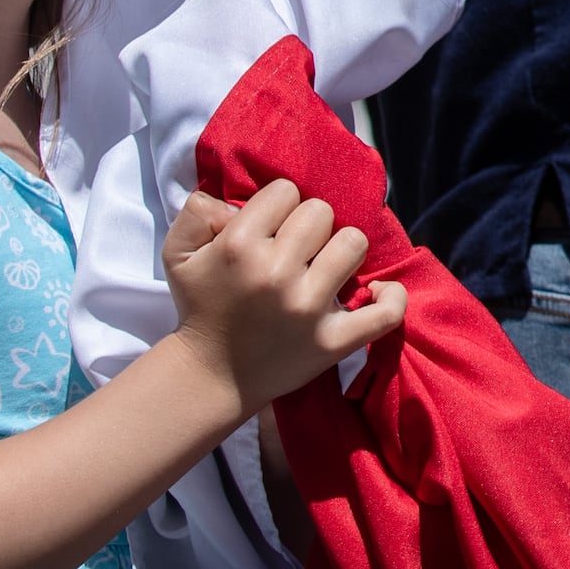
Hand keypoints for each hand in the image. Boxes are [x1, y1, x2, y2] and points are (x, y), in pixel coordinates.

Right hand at [162, 179, 405, 415]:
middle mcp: (275, 274)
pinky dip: (390, 299)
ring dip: (341, 253)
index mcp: (238, 247)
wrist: (209, 377)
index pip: (286, 191)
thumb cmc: (200, 307)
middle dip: (308, 228)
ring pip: (354, 242)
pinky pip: (386, 311)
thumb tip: (234, 200)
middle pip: (321, 212)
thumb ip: (197, 211)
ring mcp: (308, 308)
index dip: (277, 208)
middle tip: (293, 253)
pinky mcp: (332, 342)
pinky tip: (375, 293)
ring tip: (321, 269)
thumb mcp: (179, 254)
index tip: (268, 232)